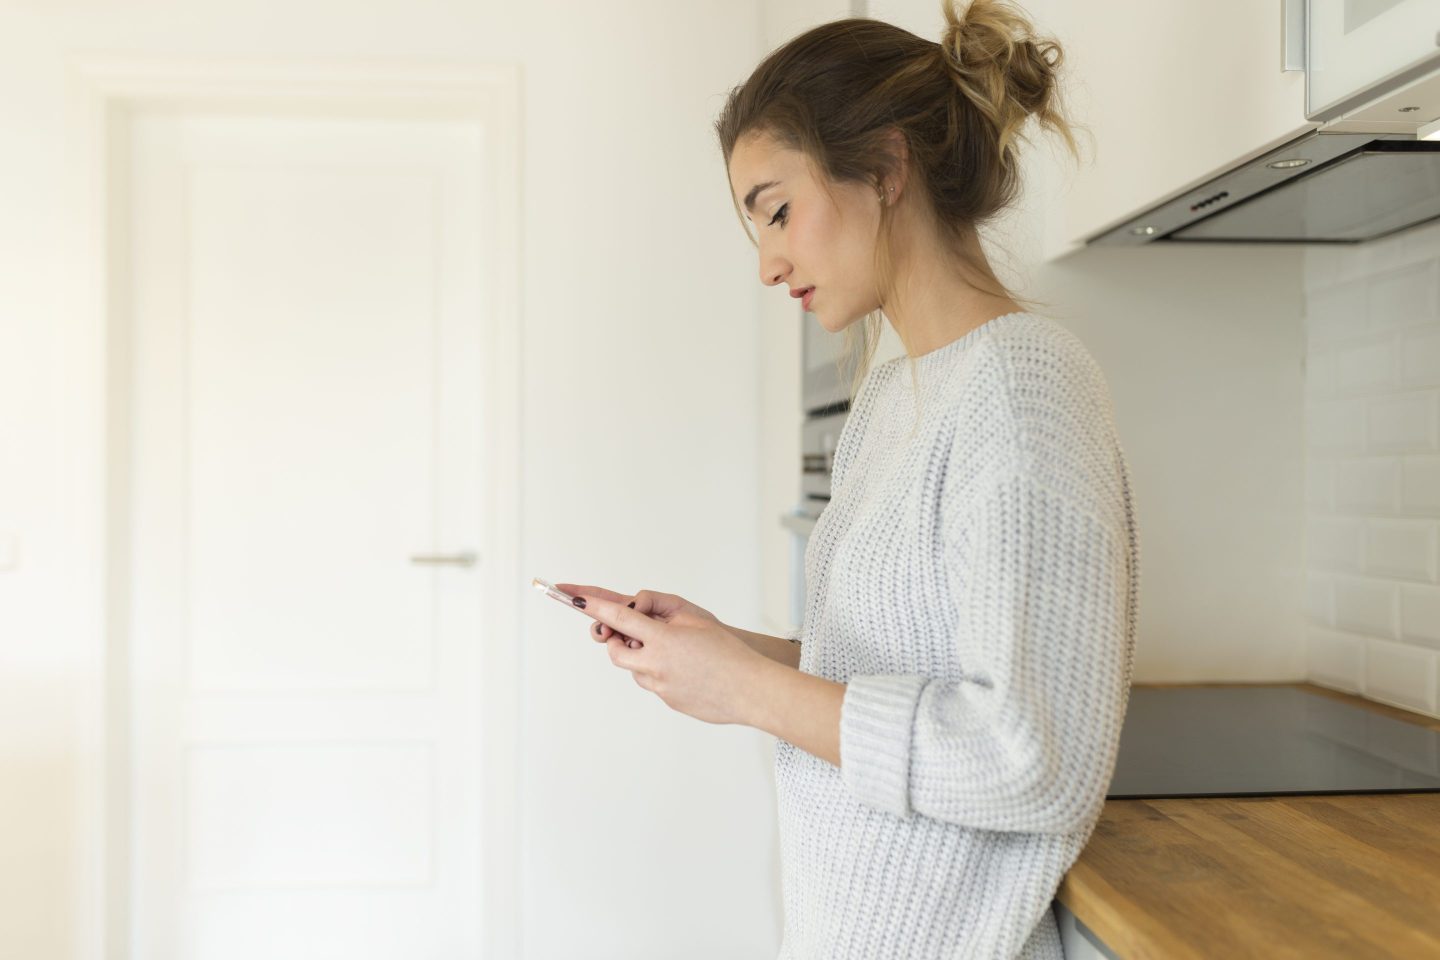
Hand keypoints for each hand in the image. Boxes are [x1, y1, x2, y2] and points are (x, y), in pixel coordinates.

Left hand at [563, 587, 763, 725]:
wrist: (750, 689)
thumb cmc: (728, 651)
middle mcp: (655, 664)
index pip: (618, 618)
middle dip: (617, 641)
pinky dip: (662, 674)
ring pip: (635, 669)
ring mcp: (660, 687)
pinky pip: (655, 684)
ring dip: (643, 658)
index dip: (594, 607)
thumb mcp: (696, 618)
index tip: (575, 600)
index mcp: (662, 640)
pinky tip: (690, 671)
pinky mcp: (668, 701)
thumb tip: (635, 611)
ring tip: (678, 653)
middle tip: (633, 634)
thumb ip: (661, 610)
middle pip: (615, 651)